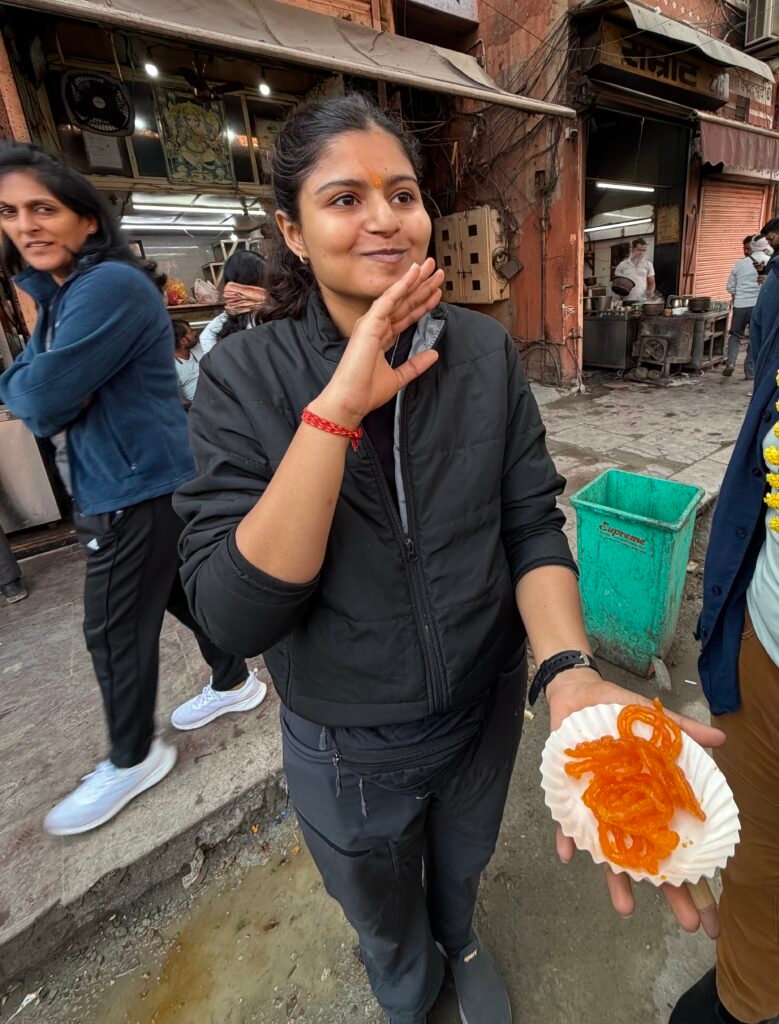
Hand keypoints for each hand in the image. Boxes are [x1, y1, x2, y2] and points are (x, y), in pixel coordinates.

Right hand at [314, 259, 443, 426]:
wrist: (351, 400)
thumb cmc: (366, 392)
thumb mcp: (398, 377)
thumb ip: (415, 365)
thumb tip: (434, 354)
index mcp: (381, 338)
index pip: (406, 316)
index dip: (422, 303)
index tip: (437, 293)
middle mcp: (376, 327)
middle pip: (404, 303)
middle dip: (421, 286)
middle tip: (437, 271)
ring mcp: (371, 324)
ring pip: (397, 297)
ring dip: (414, 281)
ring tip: (431, 266)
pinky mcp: (368, 325)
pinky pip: (387, 301)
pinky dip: (400, 287)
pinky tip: (412, 275)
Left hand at [546, 669, 724, 935]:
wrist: (579, 696)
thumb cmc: (619, 713)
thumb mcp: (655, 722)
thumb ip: (683, 733)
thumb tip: (721, 740)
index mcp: (654, 801)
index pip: (680, 846)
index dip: (696, 877)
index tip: (711, 909)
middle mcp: (630, 813)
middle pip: (652, 860)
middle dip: (669, 893)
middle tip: (690, 924)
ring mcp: (601, 810)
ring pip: (610, 852)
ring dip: (616, 879)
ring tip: (627, 909)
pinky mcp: (571, 799)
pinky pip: (566, 824)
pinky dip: (566, 838)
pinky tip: (568, 856)